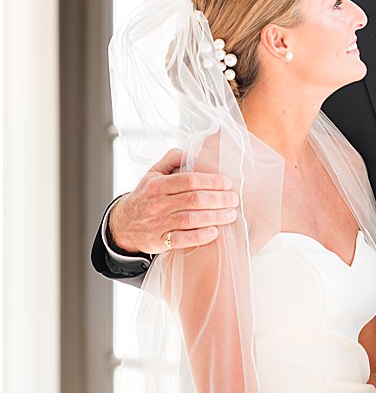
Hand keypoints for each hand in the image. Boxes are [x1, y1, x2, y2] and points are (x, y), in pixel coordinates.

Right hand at [109, 149, 239, 254]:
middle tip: (234, 200)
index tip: (227, 183)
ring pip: (191, 219)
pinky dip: (200, 236)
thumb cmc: (146, 196)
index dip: (211, 181)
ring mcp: (157, 223)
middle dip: (219, 199)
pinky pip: (182, 240)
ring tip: (231, 215)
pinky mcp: (159, 241)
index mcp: (157, 185)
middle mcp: (157, 204)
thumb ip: (172, 159)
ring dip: (215, 217)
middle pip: (194, 200)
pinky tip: (214, 232)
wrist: (123, 224)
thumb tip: (192, 151)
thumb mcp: (153, 174)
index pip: (188, 180)